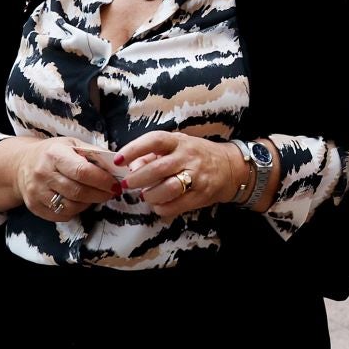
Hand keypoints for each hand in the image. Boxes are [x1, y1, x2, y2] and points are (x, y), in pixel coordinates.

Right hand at [14, 136, 122, 221]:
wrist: (22, 164)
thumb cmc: (53, 153)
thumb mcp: (71, 144)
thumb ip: (92, 153)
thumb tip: (117, 164)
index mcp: (55, 154)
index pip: (82, 171)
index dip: (102, 180)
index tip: (115, 184)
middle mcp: (43, 173)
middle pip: (78, 191)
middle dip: (100, 194)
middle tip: (112, 192)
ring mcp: (37, 192)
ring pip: (70, 206)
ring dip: (89, 203)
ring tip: (97, 196)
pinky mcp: (34, 206)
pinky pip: (61, 215)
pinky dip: (76, 211)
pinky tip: (81, 202)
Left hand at [113, 131, 240, 218]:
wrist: (230, 168)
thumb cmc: (196, 156)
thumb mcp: (177, 146)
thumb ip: (153, 154)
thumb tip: (131, 166)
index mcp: (179, 142)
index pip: (155, 140)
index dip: (134, 149)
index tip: (118, 159)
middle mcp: (188, 157)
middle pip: (158, 168)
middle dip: (137, 178)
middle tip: (127, 184)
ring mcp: (196, 176)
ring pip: (168, 188)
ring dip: (150, 195)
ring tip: (145, 195)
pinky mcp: (201, 195)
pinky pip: (176, 205)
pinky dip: (161, 208)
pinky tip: (158, 205)